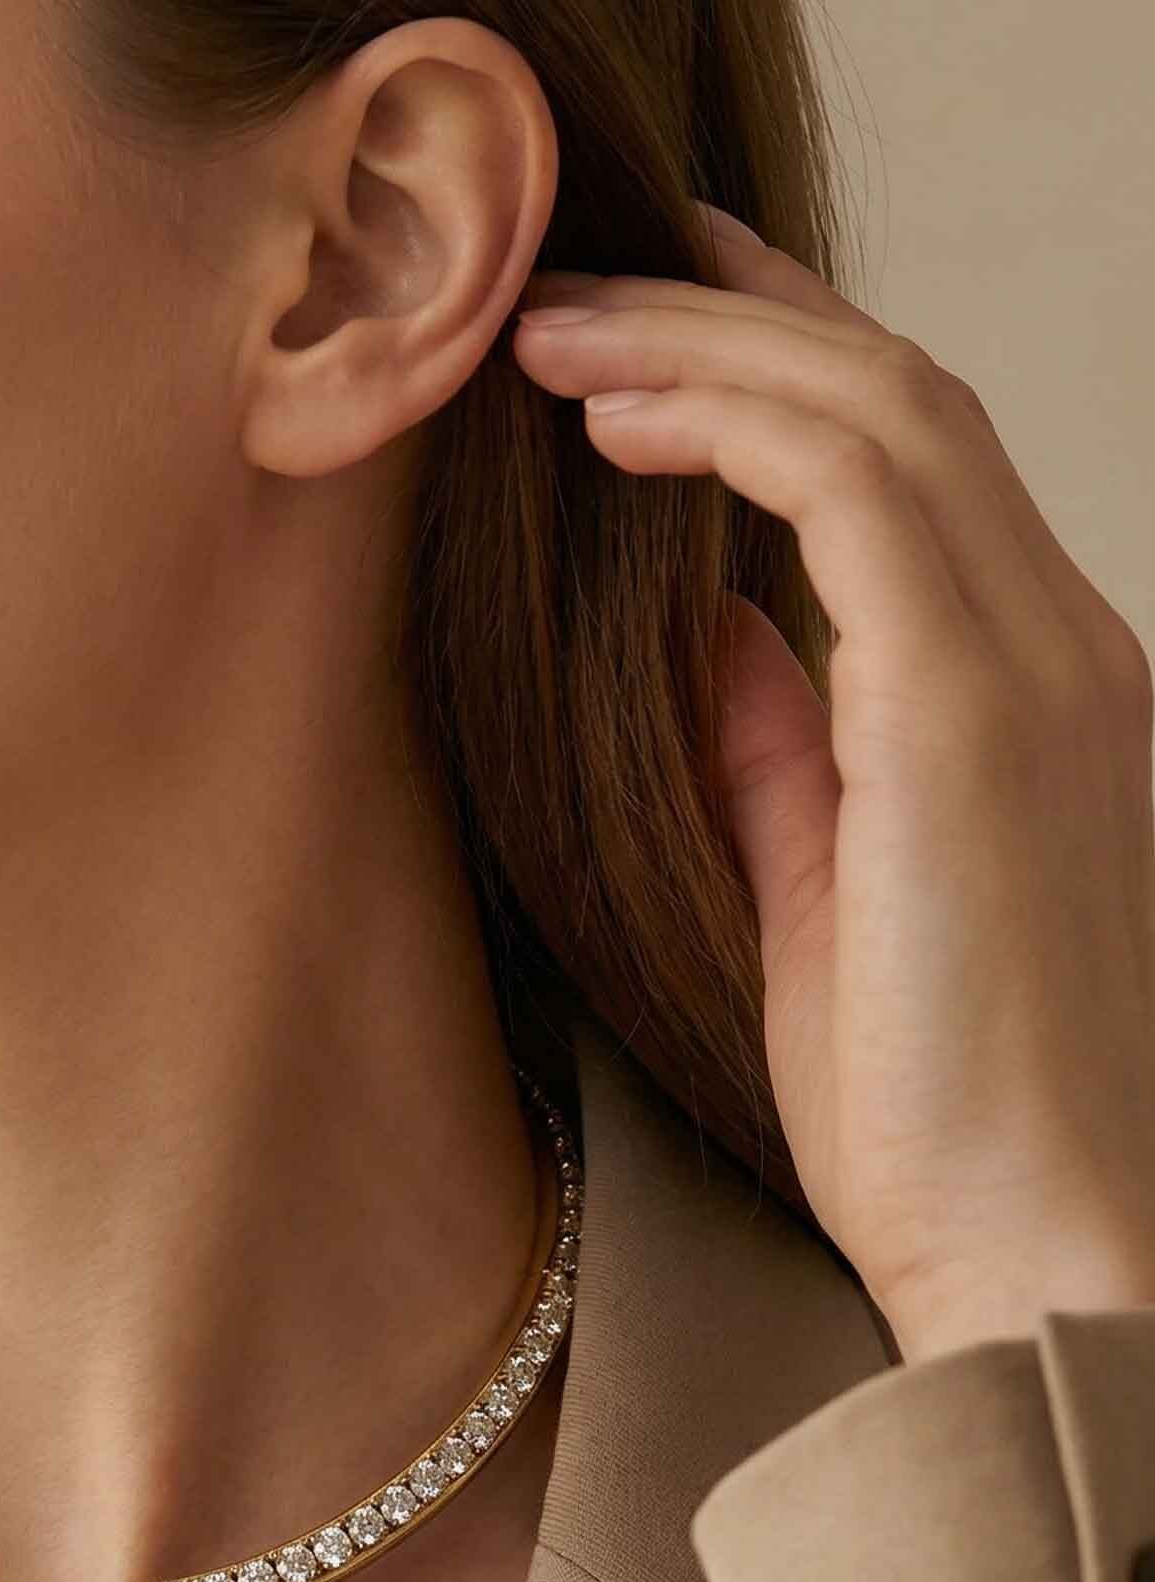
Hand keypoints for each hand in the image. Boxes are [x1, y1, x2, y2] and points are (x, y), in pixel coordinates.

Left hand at [509, 202, 1154, 1361]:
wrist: (1039, 1254)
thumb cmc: (935, 1113)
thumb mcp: (824, 893)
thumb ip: (779, 746)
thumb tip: (703, 627)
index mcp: (1028, 693)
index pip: (911, 466)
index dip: (779, 367)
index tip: (647, 331)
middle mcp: (1063, 649)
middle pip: (898, 401)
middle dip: (728, 317)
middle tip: (572, 290)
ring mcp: (1040, 674)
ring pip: (886, 413)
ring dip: (710, 346)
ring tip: (556, 333)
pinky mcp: (979, 722)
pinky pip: (865, 498)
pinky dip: (740, 427)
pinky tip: (621, 419)